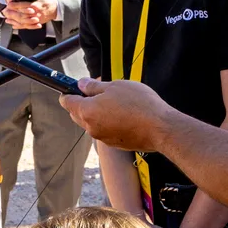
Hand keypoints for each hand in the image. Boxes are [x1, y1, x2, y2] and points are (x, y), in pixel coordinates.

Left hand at [2, 0, 57, 30]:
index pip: (24, 5)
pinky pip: (27, 26)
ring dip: (15, 20)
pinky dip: (20, 26)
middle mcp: (36, 13)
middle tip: (5, 12)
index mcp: (37, 4)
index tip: (9, 4)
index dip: (16, 5)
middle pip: (22, 14)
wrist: (56, 9)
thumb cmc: (49, 0)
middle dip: (13, 13)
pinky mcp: (36, 23)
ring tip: (7, 19)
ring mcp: (36, 19)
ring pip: (24, 21)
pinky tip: (13, 25)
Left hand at [58, 77, 174, 151]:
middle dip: (83, 102)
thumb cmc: (139, 104)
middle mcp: (91, 128)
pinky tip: (123, 115)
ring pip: (91, 123)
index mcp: (87, 112)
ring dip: (96, 113)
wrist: (160, 129)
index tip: (75, 86)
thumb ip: (93, 86)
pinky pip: (104, 130)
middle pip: (77, 113)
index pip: (67, 102)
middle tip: (99, 92)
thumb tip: (81, 84)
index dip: (69, 92)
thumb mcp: (115, 86)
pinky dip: (108, 123)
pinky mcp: (114, 144)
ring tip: (115, 103)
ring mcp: (102, 138)